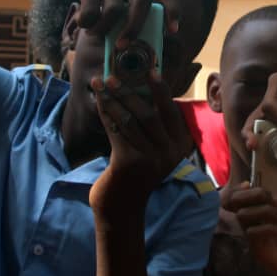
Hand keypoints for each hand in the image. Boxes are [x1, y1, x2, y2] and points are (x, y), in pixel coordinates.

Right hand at [25, 0, 182, 43]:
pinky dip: (87, 23)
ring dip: (104, 29)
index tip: (174, 31)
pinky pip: (92, 10)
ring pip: (115, 10)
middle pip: (143, 3)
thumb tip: (132, 42)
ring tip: (94, 34)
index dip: (173, 10)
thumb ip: (122, 7)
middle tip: (123, 46)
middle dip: (136, 28)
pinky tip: (81, 24)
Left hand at [89, 72, 193, 215]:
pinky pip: (116, 130)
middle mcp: (169, 152)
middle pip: (149, 113)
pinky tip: (98, 101)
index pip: (171, 111)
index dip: (161, 89)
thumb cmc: (134, 169)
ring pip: (129, 120)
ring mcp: (151, 159)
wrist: (122, 205)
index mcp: (179, 145)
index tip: (150, 70)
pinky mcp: (130, 163)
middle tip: (113, 76)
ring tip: (100, 84)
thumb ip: (151, 124)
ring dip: (112, 99)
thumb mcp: (151, 147)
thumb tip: (138, 87)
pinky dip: (106, 113)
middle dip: (129, 91)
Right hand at [222, 182, 276, 275]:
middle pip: (236, 200)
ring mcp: (252, 234)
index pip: (244, 193)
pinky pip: (252, 233)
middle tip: (276, 199)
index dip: (246, 186)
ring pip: (243, 215)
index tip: (262, 182)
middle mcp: (254, 220)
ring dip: (264, 211)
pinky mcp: (255, 247)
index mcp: (263, 209)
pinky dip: (268, 229)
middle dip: (255, 194)